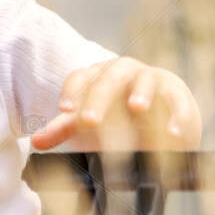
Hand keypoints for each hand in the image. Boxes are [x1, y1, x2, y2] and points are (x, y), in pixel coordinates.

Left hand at [30, 58, 200, 151]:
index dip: (71, 91)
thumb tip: (36, 141)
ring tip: (136, 108)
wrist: (157, 111)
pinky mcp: (177, 93)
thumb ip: (63, 130)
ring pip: (145, 80)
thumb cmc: (115, 116)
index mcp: (97, 77)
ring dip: (141, 93)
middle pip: (109, 78)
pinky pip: (177, 101)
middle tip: (89, 121)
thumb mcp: (89, 123)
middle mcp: (123, 73)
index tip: (64, 110)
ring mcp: (151, 80)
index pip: (80, 78)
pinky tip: (173, 132)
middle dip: (98, 98)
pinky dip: (177, 115)